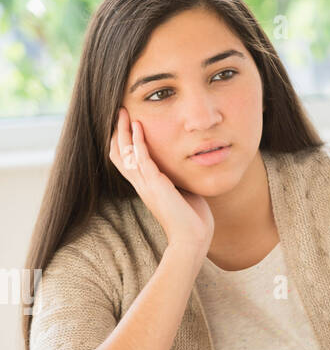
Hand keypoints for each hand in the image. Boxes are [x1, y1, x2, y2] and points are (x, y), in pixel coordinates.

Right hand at [108, 107, 214, 255]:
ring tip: (124, 112)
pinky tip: (139, 126)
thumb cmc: (190, 218)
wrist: (192, 238)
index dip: (122, 142)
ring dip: (124, 131)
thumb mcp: (180, 192)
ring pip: (126, 153)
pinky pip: (142, 158)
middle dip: (117, 132)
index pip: (125, 161)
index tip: (126, 123)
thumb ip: (175, 178)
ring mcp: (146, 185)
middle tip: (119, 112)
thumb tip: (182, 166)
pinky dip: (139, 141)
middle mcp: (141, 184)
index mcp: (145, 187)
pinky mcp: (156, 185)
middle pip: (118, 154)